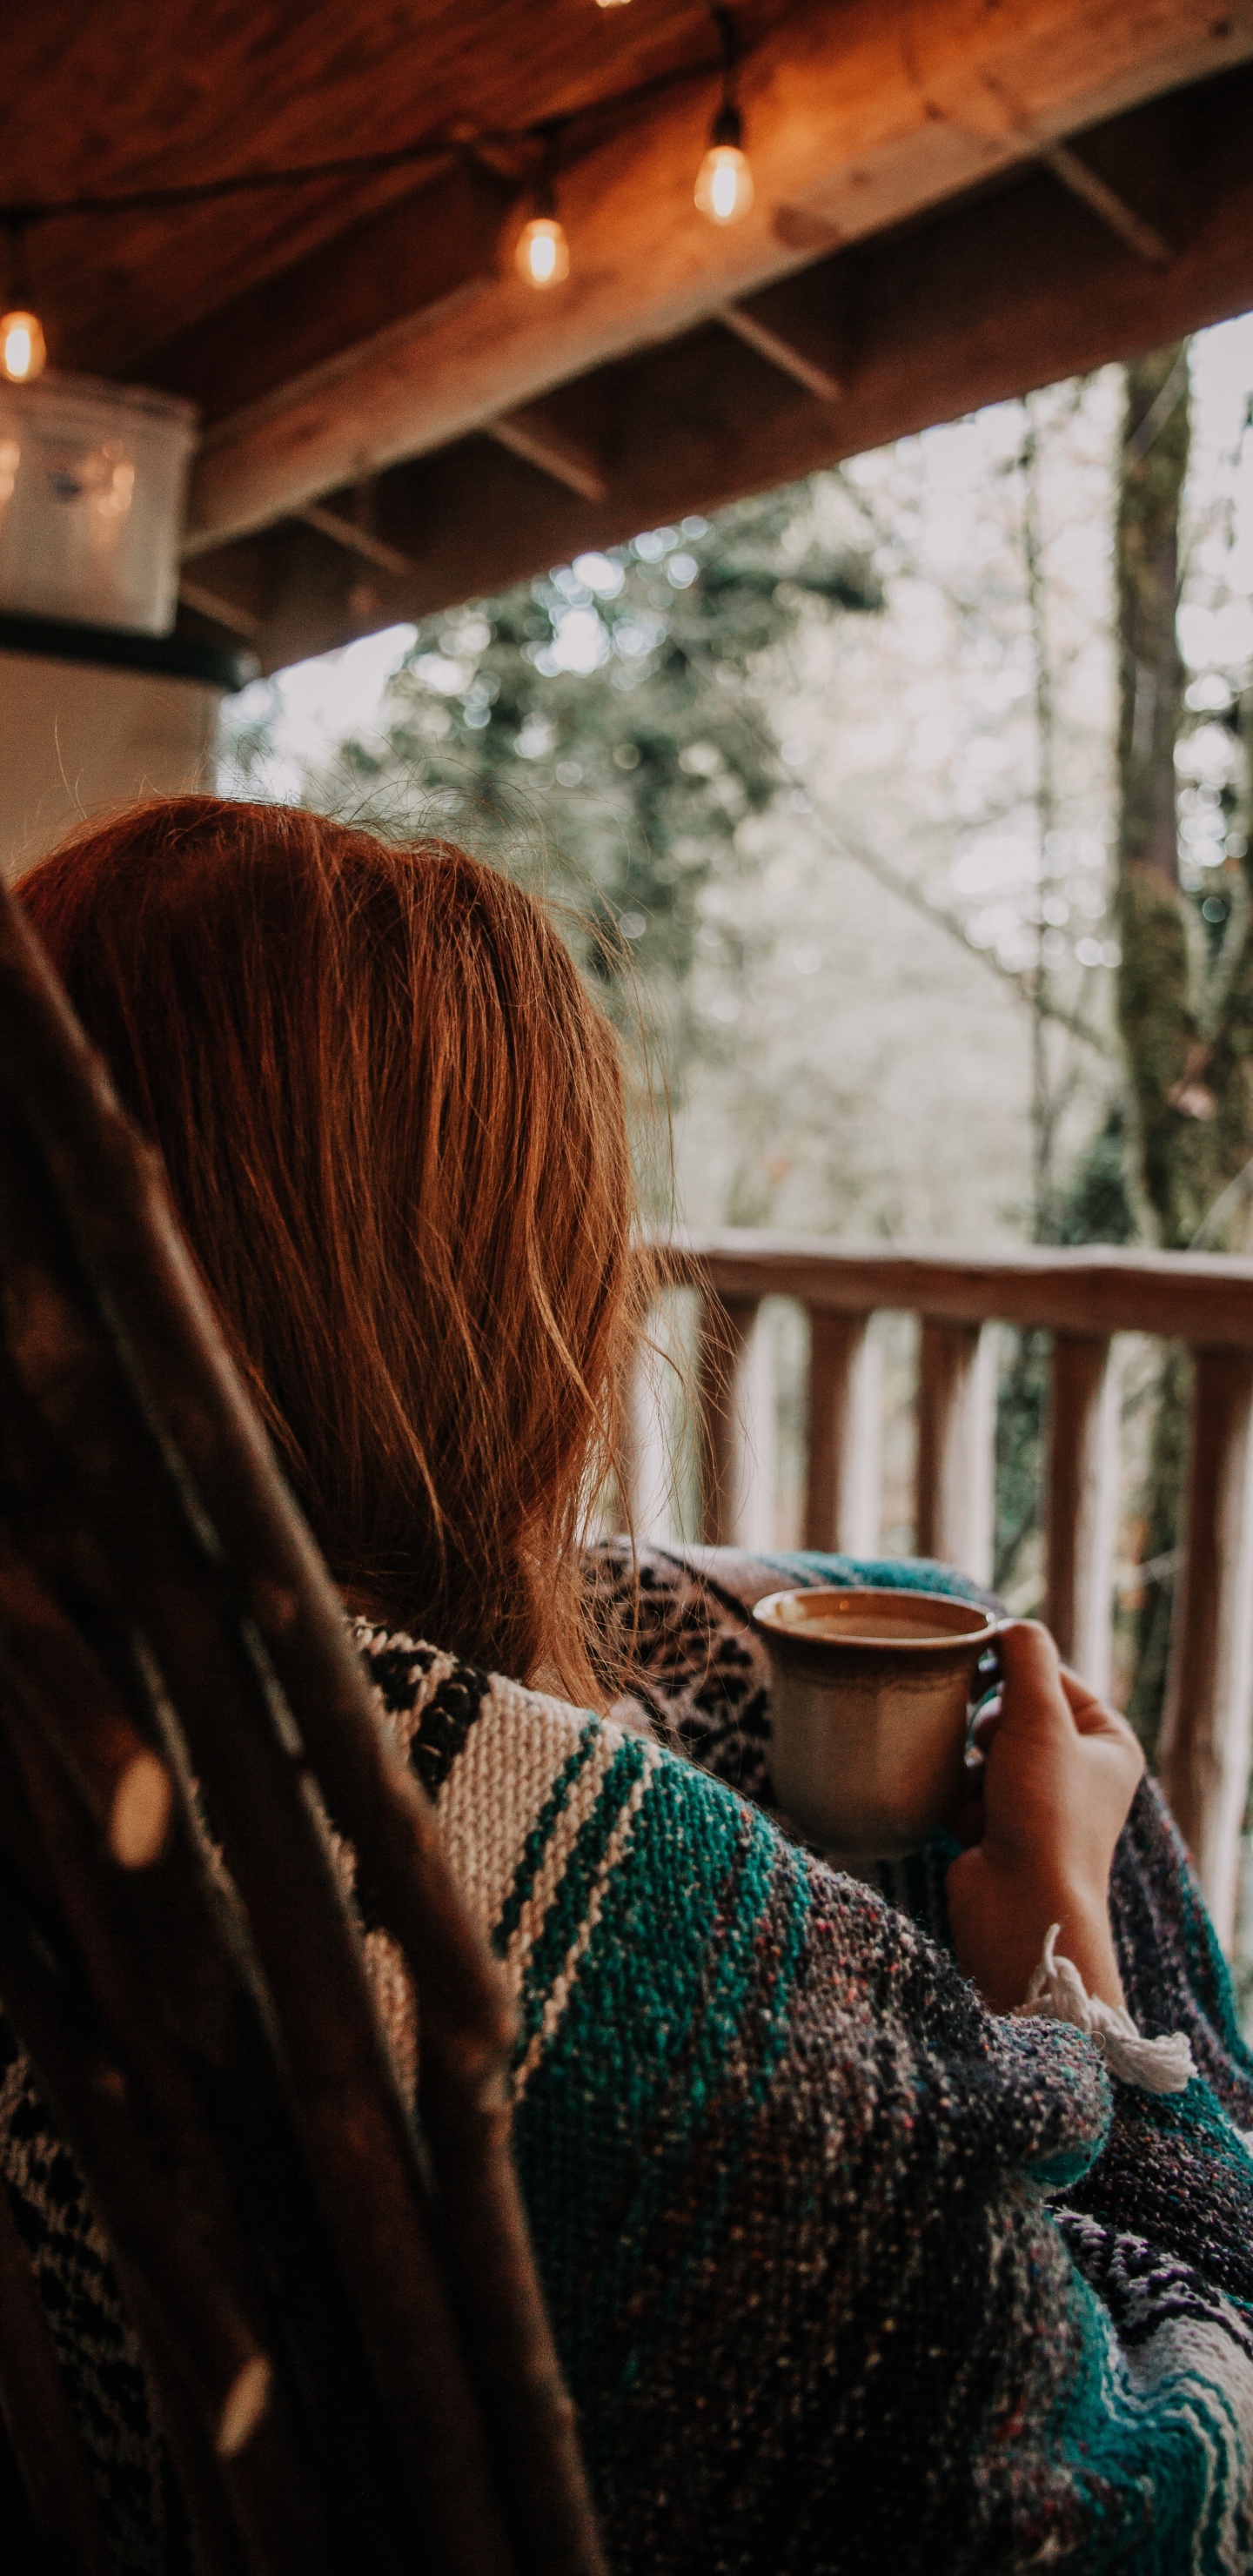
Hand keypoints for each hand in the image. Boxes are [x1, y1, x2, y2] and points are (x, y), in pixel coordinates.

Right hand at [945, 1620, 1142, 2014]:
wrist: (1021, 1908)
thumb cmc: (1044, 1814)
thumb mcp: (1041, 1719)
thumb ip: (1026, 1659)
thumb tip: (1007, 1627)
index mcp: (1108, 1743)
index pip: (1052, 1677)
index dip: (1013, 1674)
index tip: (978, 1673)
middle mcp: (1080, 1774)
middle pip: (1013, 1713)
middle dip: (988, 1728)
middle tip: (988, 1745)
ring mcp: (1040, 1806)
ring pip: (983, 1752)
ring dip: (969, 1766)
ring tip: (978, 1791)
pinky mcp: (1002, 1833)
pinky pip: (966, 1791)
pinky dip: (958, 1800)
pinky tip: (965, 1821)